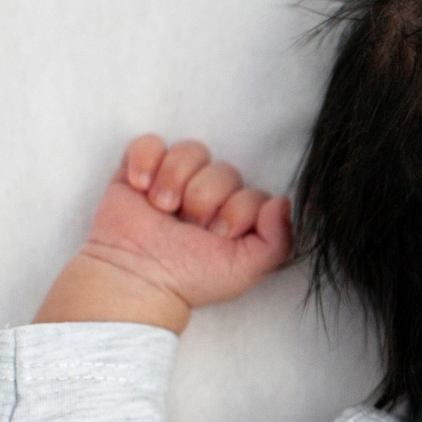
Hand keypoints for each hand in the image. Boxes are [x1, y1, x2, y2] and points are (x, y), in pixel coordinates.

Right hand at [34, 136, 291, 331]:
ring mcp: (175, 179)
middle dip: (204, 200)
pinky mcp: (140, 169)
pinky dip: (145, 161)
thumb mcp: (246, 269)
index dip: (237, 211)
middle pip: (225, 170)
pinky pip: (150, 143)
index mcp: (237, 214)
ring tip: (162, 209)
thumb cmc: (192, 277)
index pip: (254, 192)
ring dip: (175, 181)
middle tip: (187, 226)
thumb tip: (282, 201)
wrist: (138, 278)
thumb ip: (278, 240)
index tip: (217, 236)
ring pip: (192, 151)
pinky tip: (140, 187)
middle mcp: (210, 194)